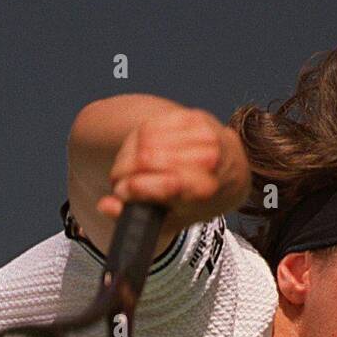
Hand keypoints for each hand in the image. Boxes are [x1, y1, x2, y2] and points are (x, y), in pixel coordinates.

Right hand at [95, 106, 251, 232]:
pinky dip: (138, 140)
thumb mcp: (171, 220)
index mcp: (205, 191)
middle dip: (124, 172)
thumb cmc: (197, 201)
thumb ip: (135, 217)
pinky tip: (140, 152)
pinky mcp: (194, 117)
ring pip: (145, 139)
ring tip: (128, 170)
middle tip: (119, 182)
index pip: (162, 184)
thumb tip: (104, 205)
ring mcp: (202, 135)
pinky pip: (151, 125)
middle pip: (147, 159)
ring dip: (128, 156)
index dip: (133, 189)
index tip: (121, 194)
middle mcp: (208, 160)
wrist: (231, 172)